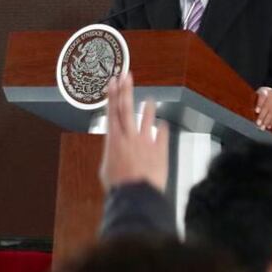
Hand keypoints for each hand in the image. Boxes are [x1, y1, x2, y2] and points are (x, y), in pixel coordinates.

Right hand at [99, 73, 169, 192]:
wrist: (136, 195)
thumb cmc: (119, 186)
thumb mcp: (106, 168)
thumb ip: (112, 153)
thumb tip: (114, 148)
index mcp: (114, 140)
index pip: (112, 112)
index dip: (112, 95)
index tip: (112, 82)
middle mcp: (129, 136)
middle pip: (127, 108)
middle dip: (126, 90)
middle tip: (126, 75)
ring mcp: (146, 141)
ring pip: (147, 118)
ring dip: (148, 107)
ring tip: (150, 100)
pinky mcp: (160, 149)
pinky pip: (163, 134)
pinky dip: (163, 128)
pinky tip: (164, 124)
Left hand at [255, 87, 271, 129]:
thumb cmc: (262, 95)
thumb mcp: (257, 94)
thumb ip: (254, 100)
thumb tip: (247, 110)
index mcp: (265, 91)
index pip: (263, 96)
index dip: (260, 104)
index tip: (256, 111)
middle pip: (267, 106)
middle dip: (262, 116)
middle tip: (258, 123)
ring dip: (267, 121)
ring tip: (262, 127)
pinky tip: (268, 126)